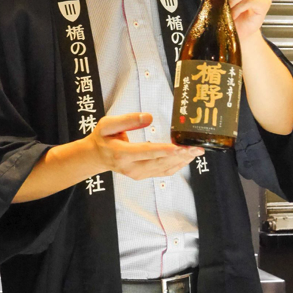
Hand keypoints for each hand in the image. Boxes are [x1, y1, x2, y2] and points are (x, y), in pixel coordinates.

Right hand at [87, 113, 203, 180]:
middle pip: (159, 162)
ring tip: (195, 151)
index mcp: (121, 154)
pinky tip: (186, 158)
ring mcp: (138, 174)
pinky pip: (163, 172)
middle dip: (180, 155)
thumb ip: (128, 120)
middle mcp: (131, 167)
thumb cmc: (102, 138)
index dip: (163, 150)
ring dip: (181, 160)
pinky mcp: (143, 175)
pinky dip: (176, 165)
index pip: (146, 152)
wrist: (96, 157)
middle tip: (196, 148)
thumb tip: (149, 117)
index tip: (178, 147)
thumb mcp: (108, 124)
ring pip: (164, 168)